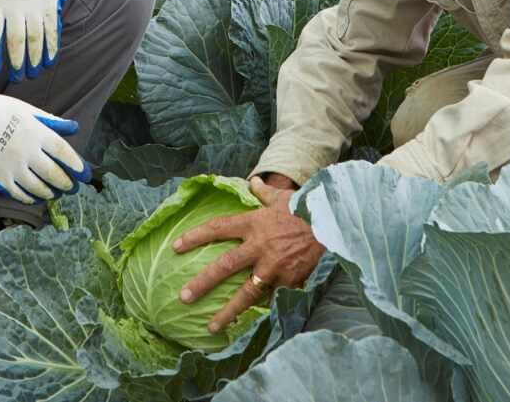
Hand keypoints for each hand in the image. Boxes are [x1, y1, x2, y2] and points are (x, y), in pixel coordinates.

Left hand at [0, 0, 64, 81]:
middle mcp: (17, 5)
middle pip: (16, 38)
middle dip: (16, 61)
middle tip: (16, 78)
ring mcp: (35, 5)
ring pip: (35, 37)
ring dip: (34, 58)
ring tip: (33, 74)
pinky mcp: (51, 4)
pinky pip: (51, 29)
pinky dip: (51, 46)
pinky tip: (49, 60)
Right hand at [0, 88, 90, 202]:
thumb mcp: (26, 109)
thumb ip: (50, 121)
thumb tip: (73, 127)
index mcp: (36, 132)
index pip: (63, 151)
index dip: (76, 164)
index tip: (83, 172)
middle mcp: (27, 151)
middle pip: (53, 173)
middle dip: (66, 183)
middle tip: (73, 188)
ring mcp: (13, 165)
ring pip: (38, 186)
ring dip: (50, 192)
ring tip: (55, 194)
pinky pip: (18, 192)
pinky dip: (29, 198)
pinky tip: (35, 198)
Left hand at [173, 176, 324, 335]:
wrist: (333, 224)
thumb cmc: (306, 208)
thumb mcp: (282, 197)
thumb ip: (263, 193)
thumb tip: (253, 182)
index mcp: (253, 224)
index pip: (217, 229)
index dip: (194, 237)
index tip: (175, 247)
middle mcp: (259, 246)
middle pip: (224, 266)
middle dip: (202, 283)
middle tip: (183, 297)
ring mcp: (274, 267)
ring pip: (246, 294)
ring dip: (227, 311)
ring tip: (210, 327)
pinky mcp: (290, 281)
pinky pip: (273, 298)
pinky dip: (262, 310)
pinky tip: (248, 326)